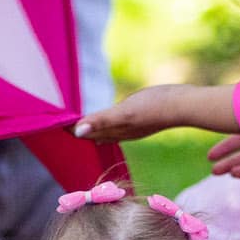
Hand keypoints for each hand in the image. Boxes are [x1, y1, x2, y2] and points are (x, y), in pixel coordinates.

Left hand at [77, 83, 233, 142]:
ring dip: (92, 127)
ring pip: (106, 130)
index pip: (86, 132)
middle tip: (62, 124)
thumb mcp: (125, 112)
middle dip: (78, 130)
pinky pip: (119, 124)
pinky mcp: (143, 119)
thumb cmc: (155, 107)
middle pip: (93, 133)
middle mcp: (122, 131)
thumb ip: (101, 121)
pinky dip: (108, 122)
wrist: (185, 105)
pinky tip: (112, 119)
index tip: (53, 124)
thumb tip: (77, 131)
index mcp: (115, 130)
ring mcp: (133, 126)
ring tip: (81, 123)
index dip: (71, 129)